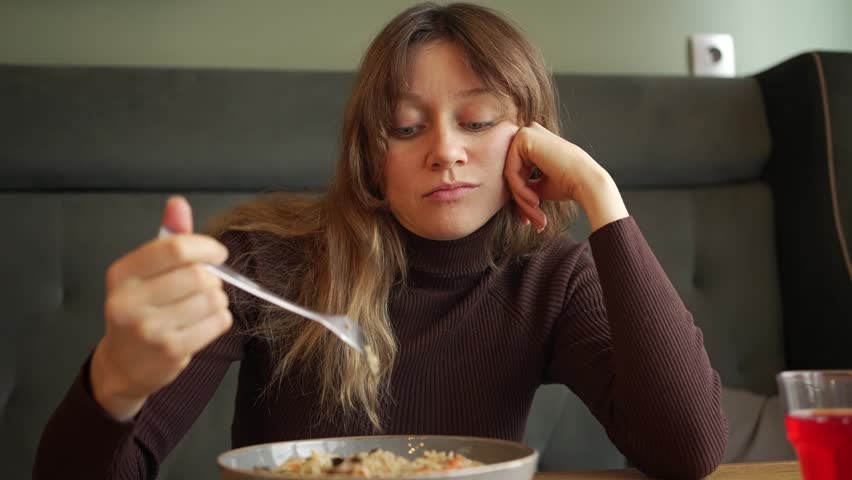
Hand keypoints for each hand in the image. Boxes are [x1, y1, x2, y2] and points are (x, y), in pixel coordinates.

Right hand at [90, 196, 231, 419]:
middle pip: (198, 275)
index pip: (175, 248)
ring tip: (204, 304)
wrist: (125, 363)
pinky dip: (221, 318)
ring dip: (218, 299)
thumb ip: (167, 238)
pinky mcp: (170, 350)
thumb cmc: (141, 309)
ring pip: (211, 299)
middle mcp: (129, 301)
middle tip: (206, 285)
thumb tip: (178, 203)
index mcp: (122, 273)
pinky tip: (206, 321)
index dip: (206, 247)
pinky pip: (218, 323)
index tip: (217, 254)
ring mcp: (149, 329)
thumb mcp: (145, 271)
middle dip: (212, 278)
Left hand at [504, 122, 628, 231]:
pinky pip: (511, 171)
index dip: (521, 195)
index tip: (528, 218)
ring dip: (521, 197)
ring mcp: (526, 132)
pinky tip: (536, 200)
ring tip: (536, 210)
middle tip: (530, 220)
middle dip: (520, 199)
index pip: (516, 170)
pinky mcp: (524, 137)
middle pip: (511, 171)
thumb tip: (509, 194)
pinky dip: (521, 190)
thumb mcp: (539, 185)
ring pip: (509, 173)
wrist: (586, 182)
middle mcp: (529, 132)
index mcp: (534, 141)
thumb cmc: (568, 184)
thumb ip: (523, 184)